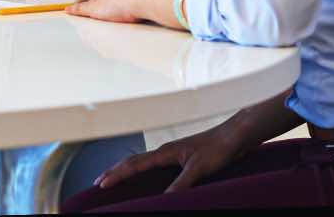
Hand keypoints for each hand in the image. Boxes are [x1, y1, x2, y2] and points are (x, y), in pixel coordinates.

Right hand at [94, 120, 244, 192]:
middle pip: (133, 162)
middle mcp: (166, 152)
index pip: (135, 165)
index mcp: (166, 152)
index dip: (118, 174)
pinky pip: (154, 166)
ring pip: (142, 162)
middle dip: (115, 171)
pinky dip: (142, 171)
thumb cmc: (218, 148)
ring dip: (126, 171)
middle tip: (99, 182)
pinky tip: (144, 178)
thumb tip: (164, 199)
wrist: (234, 136)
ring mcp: (172, 154)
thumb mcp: (199, 168)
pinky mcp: (181, 158)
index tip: (102, 183)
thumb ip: (182, 183)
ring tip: (114, 178)